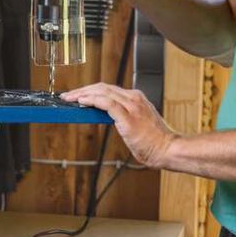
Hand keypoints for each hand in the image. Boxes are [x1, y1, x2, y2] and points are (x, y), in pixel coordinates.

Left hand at [61, 84, 176, 168]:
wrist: (167, 149)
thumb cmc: (154, 142)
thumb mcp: (138, 124)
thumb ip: (124, 117)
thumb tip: (107, 117)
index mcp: (136, 98)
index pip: (108, 89)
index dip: (91, 90)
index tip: (78, 95)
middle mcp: (134, 98)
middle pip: (102, 87)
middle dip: (83, 90)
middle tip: (68, 95)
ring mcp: (132, 106)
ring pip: (102, 92)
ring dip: (83, 94)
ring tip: (69, 98)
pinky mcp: (128, 117)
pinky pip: (106, 103)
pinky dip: (92, 100)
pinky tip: (81, 102)